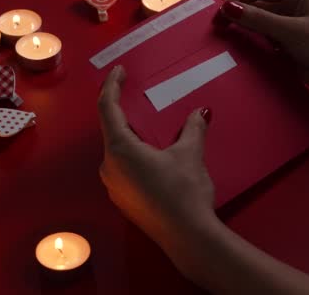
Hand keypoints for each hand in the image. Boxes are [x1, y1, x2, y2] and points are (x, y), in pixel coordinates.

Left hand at [98, 65, 214, 243]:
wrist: (187, 237)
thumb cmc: (184, 190)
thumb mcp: (190, 154)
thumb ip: (192, 129)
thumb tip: (200, 113)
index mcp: (119, 149)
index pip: (107, 108)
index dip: (111, 86)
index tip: (119, 71)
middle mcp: (109, 166)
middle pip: (112, 131)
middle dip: (125, 113)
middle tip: (138, 98)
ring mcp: (114, 186)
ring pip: (118, 151)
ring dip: (132, 137)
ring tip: (152, 130)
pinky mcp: (123, 200)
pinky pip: (123, 169)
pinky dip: (135, 156)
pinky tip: (154, 159)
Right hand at [222, 0, 308, 95]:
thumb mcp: (291, 30)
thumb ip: (258, 20)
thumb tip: (227, 8)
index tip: (220, 14)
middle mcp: (291, 6)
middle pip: (256, 5)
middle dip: (238, 15)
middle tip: (216, 30)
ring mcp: (290, 27)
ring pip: (259, 25)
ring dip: (245, 31)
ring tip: (225, 42)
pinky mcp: (289, 46)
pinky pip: (265, 41)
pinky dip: (254, 46)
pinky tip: (242, 53)